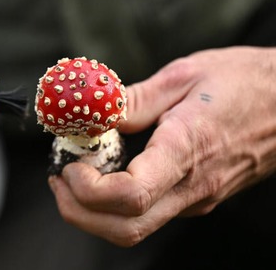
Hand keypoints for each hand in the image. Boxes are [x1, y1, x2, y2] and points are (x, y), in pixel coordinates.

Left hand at [49, 46, 275, 245]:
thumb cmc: (245, 82)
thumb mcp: (184, 75)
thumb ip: (133, 100)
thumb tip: (94, 117)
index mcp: (186, 150)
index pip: (130, 195)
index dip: (88, 190)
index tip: (69, 166)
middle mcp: (192, 187)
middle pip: (125, 228)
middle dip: (78, 212)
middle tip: (57, 179)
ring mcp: (196, 197)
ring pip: (135, 228)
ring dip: (93, 212)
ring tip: (73, 175)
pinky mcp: (197, 197)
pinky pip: (149, 214)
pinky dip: (114, 204)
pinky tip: (104, 172)